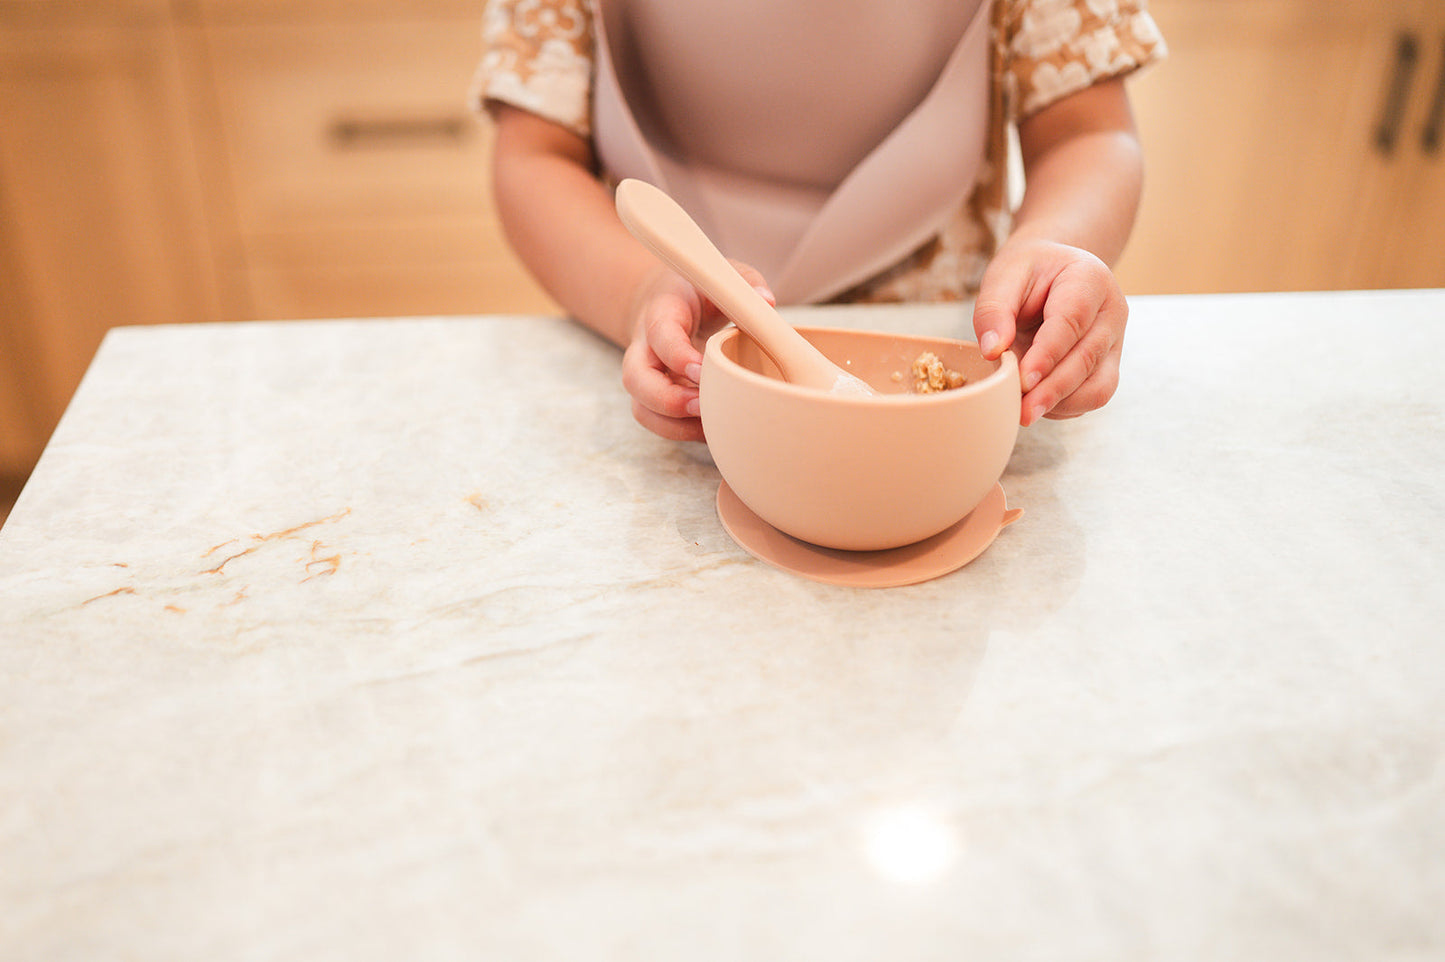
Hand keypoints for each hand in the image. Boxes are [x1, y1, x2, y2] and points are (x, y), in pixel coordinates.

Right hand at [621, 260, 773, 440]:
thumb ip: (746, 283)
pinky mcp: (654, 396)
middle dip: (667, 399)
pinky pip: (657, 422)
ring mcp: (646, 375)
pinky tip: (712, 429)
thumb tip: (766, 304)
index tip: (703, 370)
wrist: (670, 300)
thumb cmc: (701, 291)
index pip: (660, 335)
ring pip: (642, 408)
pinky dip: (681, 432)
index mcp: (662, 311)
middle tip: (704, 405)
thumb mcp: (722, 276)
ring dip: (674, 424)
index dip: (677, 356)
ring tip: (711, 424)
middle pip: (635, 378)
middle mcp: (644, 346)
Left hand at [972, 238, 1127, 426]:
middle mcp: (1111, 312)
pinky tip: (1036, 404)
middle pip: (1087, 358)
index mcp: (1089, 279)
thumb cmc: (1028, 273)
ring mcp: (1114, 342)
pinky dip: (1064, 407)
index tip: (1023, 380)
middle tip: (1020, 411)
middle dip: (1052, 390)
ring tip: (1024, 411)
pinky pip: (1093, 396)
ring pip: (1098, 386)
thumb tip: (993, 351)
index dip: (1047, 355)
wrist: (1052, 273)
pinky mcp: (1107, 366)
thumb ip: (994, 310)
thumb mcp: (1004, 276)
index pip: (1072, 321)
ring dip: (1060, 403)